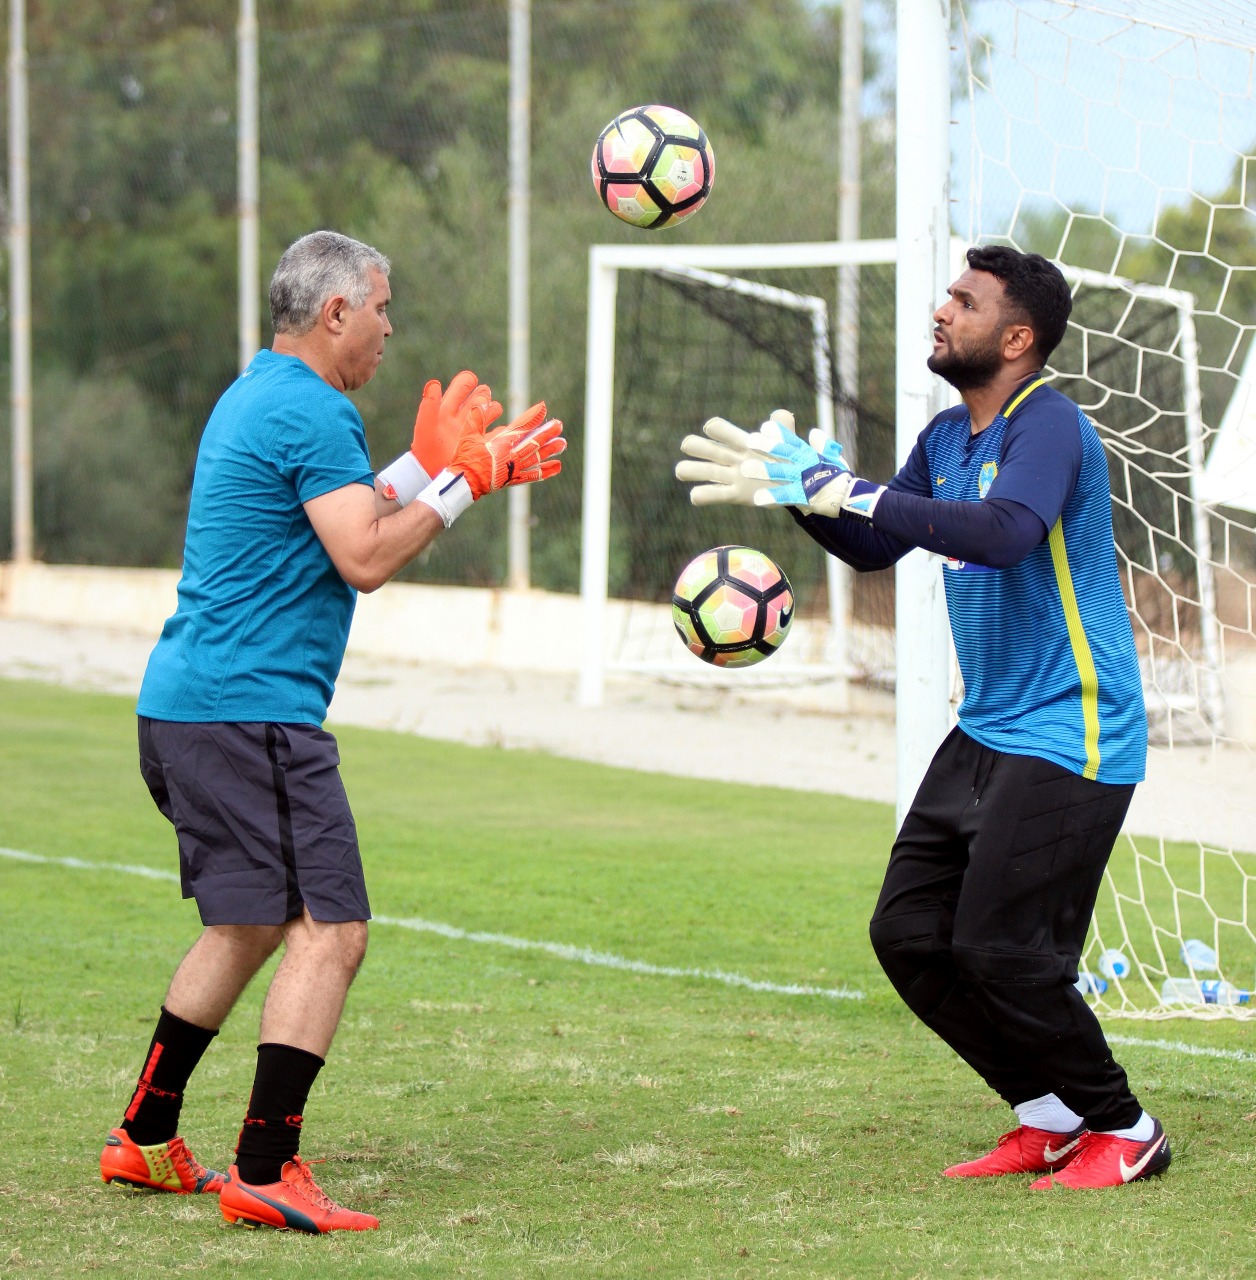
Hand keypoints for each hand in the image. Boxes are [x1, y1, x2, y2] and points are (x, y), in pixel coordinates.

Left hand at [411, 370, 501, 476]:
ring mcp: (472, 431)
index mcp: (448, 409)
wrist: (434, 477)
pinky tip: (504, 432)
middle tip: (484, 401)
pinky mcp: (481, 446)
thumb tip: (434, 383)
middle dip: (484, 395)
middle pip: (478, 398)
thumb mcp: (426, 427)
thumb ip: (428, 406)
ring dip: (494, 410)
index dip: (468, 381)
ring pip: (489, 413)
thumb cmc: (427, 451)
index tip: (473, 382)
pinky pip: (497, 435)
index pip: (461, 386)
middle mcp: (462, 418)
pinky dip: (502, 432)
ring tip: (495, 411)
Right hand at [449, 402, 565, 498]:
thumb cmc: (465, 458)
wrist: (465, 482)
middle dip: (547, 433)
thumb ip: (476, 417)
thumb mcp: (468, 435)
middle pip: (533, 442)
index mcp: (501, 443)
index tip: (543, 408)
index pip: (521, 427)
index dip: (533, 417)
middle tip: (558, 425)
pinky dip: (546, 471)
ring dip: (550, 450)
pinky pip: (533, 475)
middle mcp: (511, 456)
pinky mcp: (514, 479)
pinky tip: (557, 466)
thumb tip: (482, 401)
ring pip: (537, 458)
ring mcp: (514, 468)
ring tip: (563, 443)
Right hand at [674, 411, 790, 506]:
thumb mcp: (788, 441)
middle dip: (692, 445)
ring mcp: (731, 477)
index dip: (713, 428)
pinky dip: (701, 495)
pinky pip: (713, 495)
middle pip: (704, 448)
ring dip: (688, 470)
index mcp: (742, 443)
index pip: (721, 430)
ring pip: (701, 471)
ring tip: (683, 472)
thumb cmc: (788, 459)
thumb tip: (780, 413)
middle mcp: (732, 458)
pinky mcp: (734, 495)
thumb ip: (783, 427)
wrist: (795, 485)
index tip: (711, 428)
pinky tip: (696, 496)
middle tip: (688, 446)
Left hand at [741, 415, 883, 519]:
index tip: (765, 427)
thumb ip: (822, 445)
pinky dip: (773, 497)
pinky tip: (758, 498)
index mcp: (811, 455)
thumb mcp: (833, 458)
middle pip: (784, 453)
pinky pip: (786, 496)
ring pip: (781, 472)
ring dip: (764, 470)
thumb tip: (814, 432)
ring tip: (745, 469)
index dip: (779, 434)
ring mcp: (804, 479)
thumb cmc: (840, 477)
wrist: (851, 496)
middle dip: (767, 447)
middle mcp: (806, 464)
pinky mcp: (804, 496)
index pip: (793, 442)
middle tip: (749, 441)